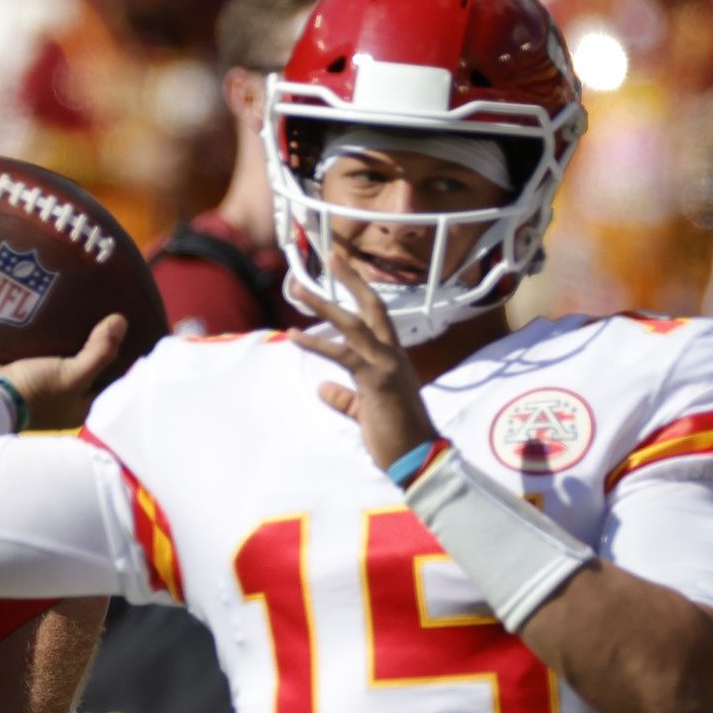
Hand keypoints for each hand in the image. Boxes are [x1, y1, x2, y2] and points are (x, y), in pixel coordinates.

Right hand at [0, 313, 126, 430]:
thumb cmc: (36, 392)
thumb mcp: (73, 375)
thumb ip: (100, 352)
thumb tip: (121, 322)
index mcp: (83, 407)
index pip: (113, 381)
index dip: (124, 358)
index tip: (132, 330)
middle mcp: (68, 399)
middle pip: (92, 368)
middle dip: (100, 345)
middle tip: (111, 312)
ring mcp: (47, 386)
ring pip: (70, 358)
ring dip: (77, 339)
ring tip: (90, 307)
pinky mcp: (28, 371)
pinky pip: (49, 352)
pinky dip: (56, 338)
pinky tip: (62, 315)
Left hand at [287, 254, 438, 468]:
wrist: (418, 458)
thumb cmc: (396, 437)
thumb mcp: (365, 412)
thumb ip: (345, 398)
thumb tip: (323, 388)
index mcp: (393, 358)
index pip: (376, 316)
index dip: (359, 292)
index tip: (343, 270)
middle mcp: (393, 354)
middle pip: (372, 306)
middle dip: (351, 279)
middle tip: (331, 254)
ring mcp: (386, 365)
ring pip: (353, 324)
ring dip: (324, 305)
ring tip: (299, 290)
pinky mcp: (376, 380)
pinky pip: (343, 355)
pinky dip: (316, 343)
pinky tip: (294, 336)